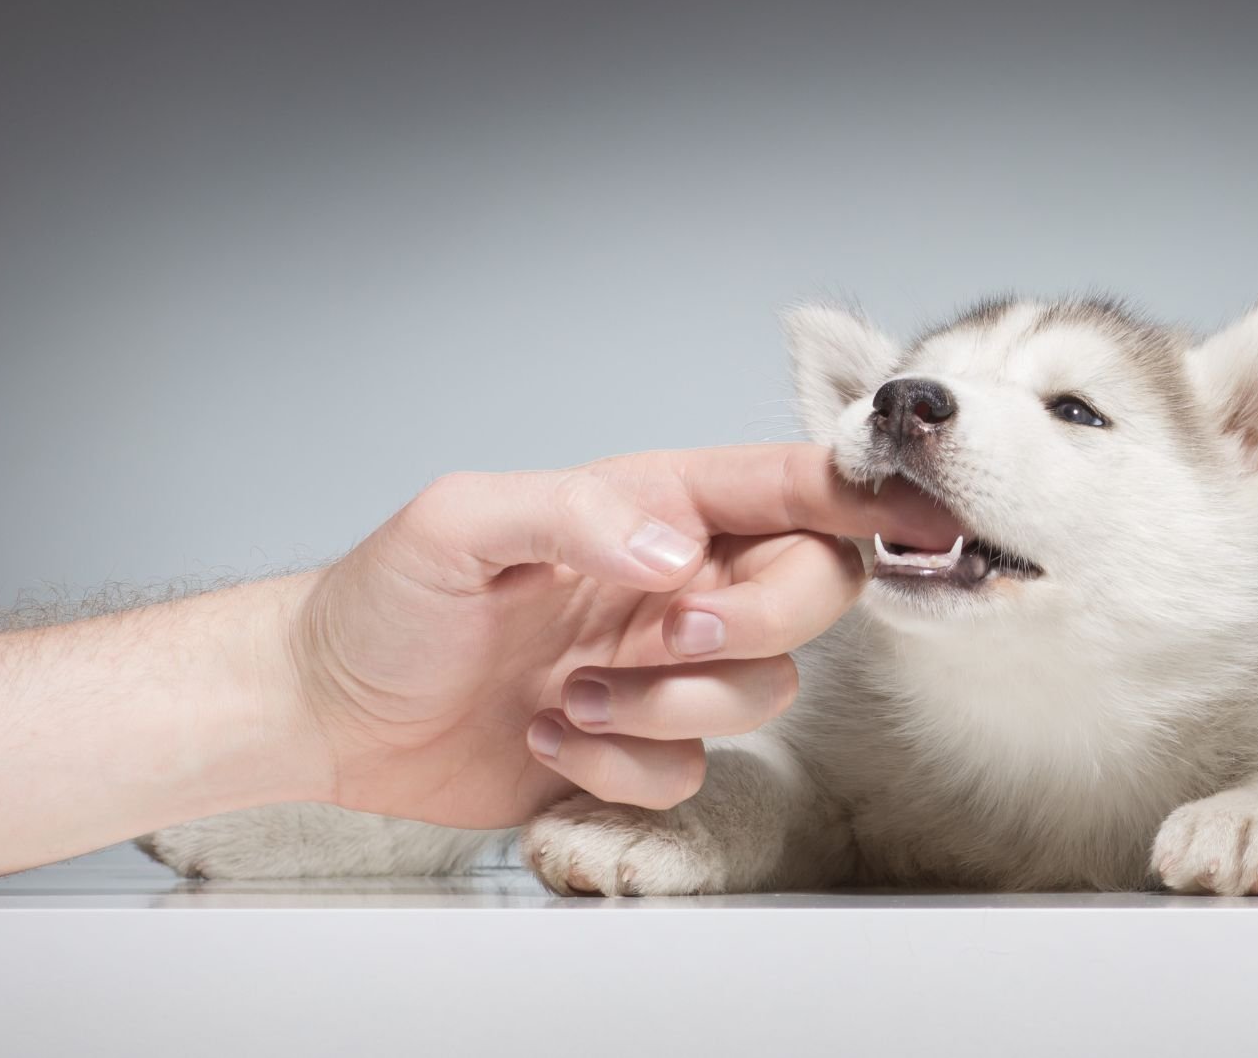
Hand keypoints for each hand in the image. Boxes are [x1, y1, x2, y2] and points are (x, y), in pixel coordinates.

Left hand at [284, 444, 954, 828]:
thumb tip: (677, 553)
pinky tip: (552, 739)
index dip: (872, 493)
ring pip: (765, 690)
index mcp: (655, 506)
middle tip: (667, 635)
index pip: (792, 487)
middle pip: (814, 588)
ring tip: (570, 696)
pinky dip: (624, 766)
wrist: (327, 715)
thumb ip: (576, 512)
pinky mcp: (641, 746)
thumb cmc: (382, 602)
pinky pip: (691, 770)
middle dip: (757, 623)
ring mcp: (665, 667)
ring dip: (672, 706)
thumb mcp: (460, 525)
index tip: (930, 513)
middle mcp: (678, 581)